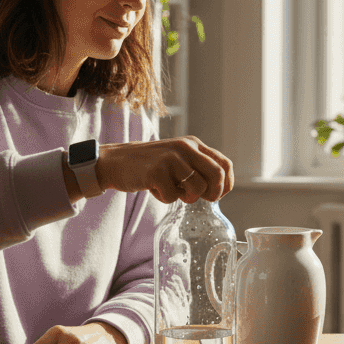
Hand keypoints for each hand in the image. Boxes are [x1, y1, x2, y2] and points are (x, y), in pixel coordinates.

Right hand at [97, 136, 234, 203]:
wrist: (117, 161)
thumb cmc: (151, 165)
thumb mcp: (178, 158)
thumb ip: (197, 167)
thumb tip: (219, 189)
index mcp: (193, 144)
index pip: (225, 164)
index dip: (226, 184)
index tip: (217, 196)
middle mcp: (185, 148)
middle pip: (216, 175)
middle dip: (213, 193)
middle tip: (199, 199)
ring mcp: (171, 158)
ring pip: (196, 188)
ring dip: (186, 198)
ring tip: (173, 191)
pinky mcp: (156, 171)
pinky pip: (172, 196)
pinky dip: (165, 198)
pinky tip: (155, 188)